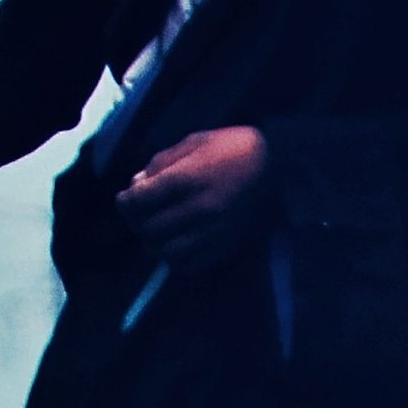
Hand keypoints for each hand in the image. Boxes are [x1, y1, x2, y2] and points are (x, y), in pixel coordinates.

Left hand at [119, 124, 270, 266]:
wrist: (282, 166)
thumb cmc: (235, 147)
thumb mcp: (194, 142)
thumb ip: (161, 162)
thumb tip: (137, 183)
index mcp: (188, 179)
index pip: (139, 201)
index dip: (125, 202)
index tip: (125, 200)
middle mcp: (199, 210)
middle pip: (150, 229)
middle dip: (137, 222)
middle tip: (140, 215)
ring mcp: (214, 232)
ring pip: (167, 253)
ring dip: (155, 244)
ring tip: (158, 232)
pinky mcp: (228, 247)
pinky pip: (192, 265)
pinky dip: (178, 259)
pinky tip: (179, 244)